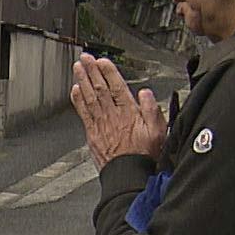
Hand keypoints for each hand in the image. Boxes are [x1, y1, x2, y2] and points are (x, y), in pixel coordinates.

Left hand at [71, 54, 165, 168]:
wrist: (129, 176)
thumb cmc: (145, 156)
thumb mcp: (159, 132)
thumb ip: (152, 110)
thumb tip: (146, 93)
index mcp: (129, 113)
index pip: (116, 86)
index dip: (108, 72)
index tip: (102, 61)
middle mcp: (112, 116)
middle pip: (100, 88)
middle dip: (92, 71)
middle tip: (85, 58)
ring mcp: (101, 124)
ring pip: (90, 97)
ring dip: (83, 80)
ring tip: (78, 68)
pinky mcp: (93, 134)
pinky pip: (83, 113)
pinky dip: (78, 100)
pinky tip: (75, 90)